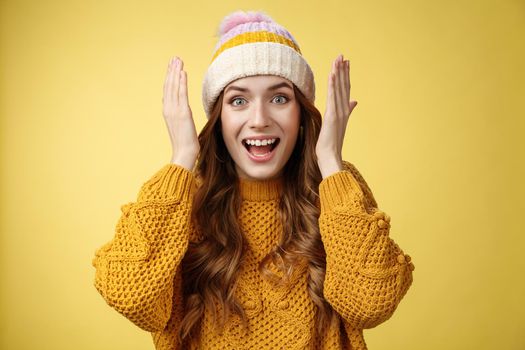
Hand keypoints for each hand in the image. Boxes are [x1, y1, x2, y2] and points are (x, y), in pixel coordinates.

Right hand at [162, 56, 199, 170]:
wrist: (184, 153)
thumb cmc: (186, 142)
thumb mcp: (182, 125)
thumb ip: (181, 115)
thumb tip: (183, 109)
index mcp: (168, 111)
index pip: (168, 90)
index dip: (170, 77)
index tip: (173, 66)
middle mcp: (168, 109)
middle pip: (169, 85)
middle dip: (171, 70)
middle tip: (175, 58)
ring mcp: (174, 110)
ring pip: (173, 87)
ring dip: (176, 72)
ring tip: (178, 60)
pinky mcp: (182, 113)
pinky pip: (181, 94)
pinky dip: (181, 82)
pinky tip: (182, 72)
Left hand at [315, 54, 357, 178]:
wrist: (330, 156)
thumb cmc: (331, 144)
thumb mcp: (338, 125)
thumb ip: (346, 111)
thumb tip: (354, 102)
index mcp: (343, 111)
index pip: (345, 89)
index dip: (345, 76)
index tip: (345, 63)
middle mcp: (343, 110)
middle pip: (343, 86)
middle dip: (343, 70)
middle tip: (342, 56)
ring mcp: (339, 112)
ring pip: (339, 89)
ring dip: (338, 73)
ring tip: (338, 60)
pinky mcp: (333, 116)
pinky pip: (333, 97)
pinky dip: (333, 85)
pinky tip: (332, 74)